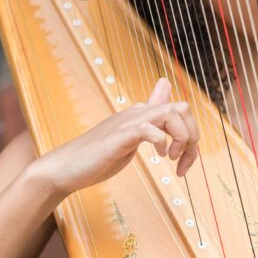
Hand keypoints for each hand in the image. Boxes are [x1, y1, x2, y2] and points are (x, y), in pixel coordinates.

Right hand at [28, 78, 199, 200]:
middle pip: (182, 107)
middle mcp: (137, 113)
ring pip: (169, 113)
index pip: (181, 109)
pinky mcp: (118, 137)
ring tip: (170, 158)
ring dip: (180, 138)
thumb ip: (151, 120)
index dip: (192, 136)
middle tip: (181, 161)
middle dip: (192, 136)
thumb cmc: (98, 157)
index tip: (184, 162)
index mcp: (142, 114)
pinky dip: (160, 142)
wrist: (65, 169)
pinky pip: (148, 129)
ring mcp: (127, 123)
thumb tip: (164, 88)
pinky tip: (158, 157)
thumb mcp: (132, 139)